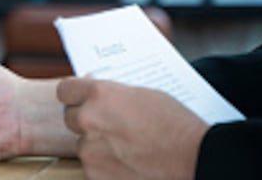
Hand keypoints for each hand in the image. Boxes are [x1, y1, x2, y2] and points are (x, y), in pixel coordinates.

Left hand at [58, 77, 206, 179]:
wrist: (196, 160)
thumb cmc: (177, 126)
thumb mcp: (142, 96)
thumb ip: (113, 95)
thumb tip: (97, 96)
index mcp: (99, 95)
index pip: (65, 90)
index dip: (74, 94)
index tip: (80, 98)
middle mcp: (89, 120)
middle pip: (71, 118)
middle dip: (87, 121)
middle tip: (109, 127)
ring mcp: (91, 151)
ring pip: (83, 145)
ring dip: (97, 146)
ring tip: (126, 149)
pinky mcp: (95, 175)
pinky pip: (93, 167)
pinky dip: (105, 166)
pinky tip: (128, 164)